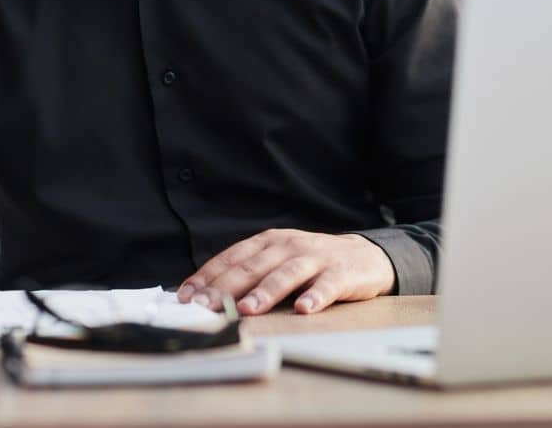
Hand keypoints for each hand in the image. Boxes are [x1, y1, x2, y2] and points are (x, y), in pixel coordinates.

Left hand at [176, 229, 394, 315]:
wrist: (363, 257)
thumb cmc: (311, 263)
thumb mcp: (278, 260)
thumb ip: (248, 274)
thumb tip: (207, 296)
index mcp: (268, 242)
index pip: (231, 258)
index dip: (207, 277)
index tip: (187, 296)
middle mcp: (288, 246)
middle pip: (253, 267)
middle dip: (226, 288)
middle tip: (207, 306)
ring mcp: (315, 258)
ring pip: (286, 274)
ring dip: (266, 292)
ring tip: (249, 309)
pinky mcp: (340, 273)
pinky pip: (326, 286)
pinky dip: (315, 297)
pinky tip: (303, 309)